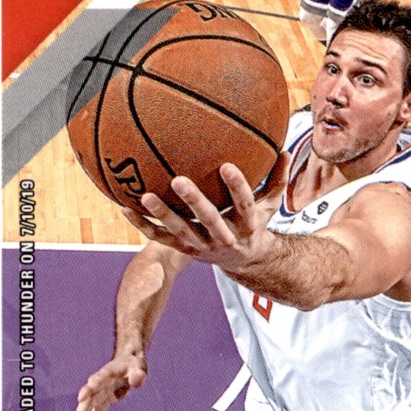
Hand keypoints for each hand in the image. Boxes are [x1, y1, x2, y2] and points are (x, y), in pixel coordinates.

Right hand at [63, 353, 147, 410]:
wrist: (128, 366)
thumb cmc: (133, 365)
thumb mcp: (139, 367)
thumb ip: (138, 374)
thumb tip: (135, 381)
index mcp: (107, 373)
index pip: (97, 381)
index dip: (89, 389)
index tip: (81, 398)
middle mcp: (97, 386)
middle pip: (87, 399)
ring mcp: (97, 396)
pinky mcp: (100, 405)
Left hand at [122, 153, 289, 272]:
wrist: (244, 261)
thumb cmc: (255, 223)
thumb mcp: (271, 205)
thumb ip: (278, 178)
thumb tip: (285, 148)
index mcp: (247, 224)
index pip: (244, 204)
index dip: (237, 187)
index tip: (227, 166)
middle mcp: (225, 237)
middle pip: (209, 219)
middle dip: (195, 201)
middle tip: (179, 180)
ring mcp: (202, 246)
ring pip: (181, 231)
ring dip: (163, 214)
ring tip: (146, 196)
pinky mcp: (184, 250)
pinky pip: (160, 238)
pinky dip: (142, 224)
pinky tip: (124, 206)